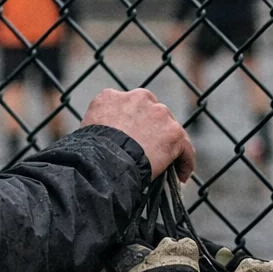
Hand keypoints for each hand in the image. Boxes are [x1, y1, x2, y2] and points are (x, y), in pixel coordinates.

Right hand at [80, 88, 194, 182]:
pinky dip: (185, 161)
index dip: (131, 123)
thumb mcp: (88, 126)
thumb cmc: (90, 151)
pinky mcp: (174, 132)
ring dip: (168, 145)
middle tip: (148, 152)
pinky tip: (181, 175)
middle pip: (152, 113)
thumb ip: (102, 122)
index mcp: (112, 96)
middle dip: (152, 130)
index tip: (131, 139)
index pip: (128, 107)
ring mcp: (159, 113)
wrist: (104, 160)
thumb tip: (109, 138)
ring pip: (170, 129)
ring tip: (167, 167)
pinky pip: (185, 147)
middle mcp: (138, 98)